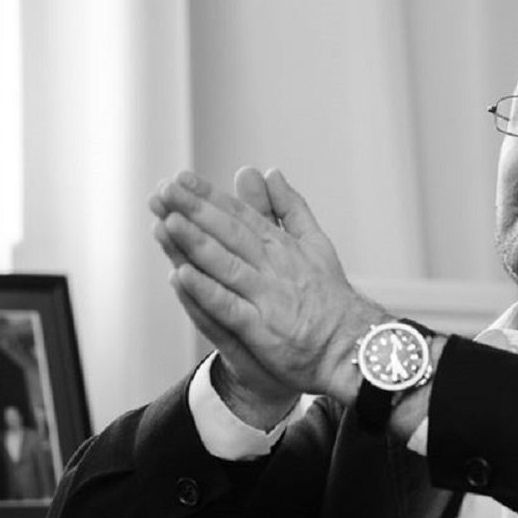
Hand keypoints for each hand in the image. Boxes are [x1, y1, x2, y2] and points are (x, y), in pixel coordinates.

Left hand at [154, 168, 390, 402]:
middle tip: (166, 189)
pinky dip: (206, 292)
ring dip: (197, 243)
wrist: (352, 345)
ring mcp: (268, 297)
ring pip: (227, 265)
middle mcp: (275, 267)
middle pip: (231, 234)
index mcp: (284, 246)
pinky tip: (181, 276)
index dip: (209, 196)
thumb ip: (291, 209)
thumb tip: (272, 172)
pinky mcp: (262, 329)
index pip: (242, 215)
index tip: (180, 178)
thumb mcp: (316, 242)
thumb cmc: (331, 298)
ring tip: (168, 221)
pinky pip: (229, 308)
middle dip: (196, 210)